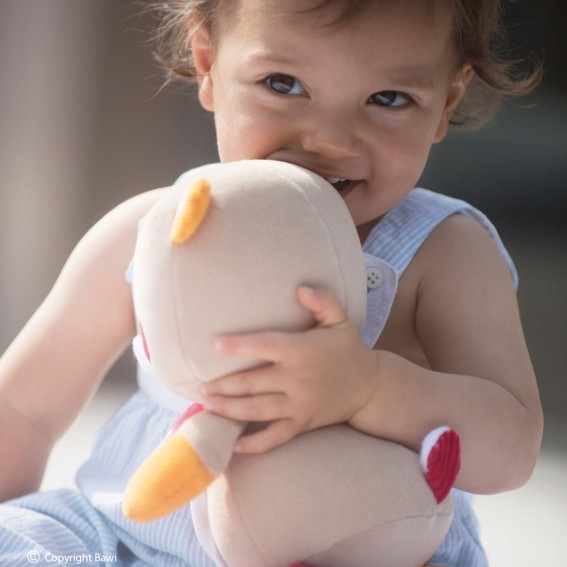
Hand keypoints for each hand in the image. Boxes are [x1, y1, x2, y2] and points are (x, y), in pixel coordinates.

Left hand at [201, 286, 377, 453]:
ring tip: (207, 405)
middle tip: (201, 386)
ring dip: (229, 410)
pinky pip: (276, 437)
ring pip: (257, 410)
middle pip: (252, 383)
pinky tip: (235, 446)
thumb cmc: (347, 349)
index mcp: (302, 351)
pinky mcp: (303, 424)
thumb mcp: (340, 319)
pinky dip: (255, 445)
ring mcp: (300, 405)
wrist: (370, 387)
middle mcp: (298, 379)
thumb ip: (322, 301)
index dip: (239, 345)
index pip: (265, 345)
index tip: (215, 345)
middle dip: (223, 386)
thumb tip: (300, 288)